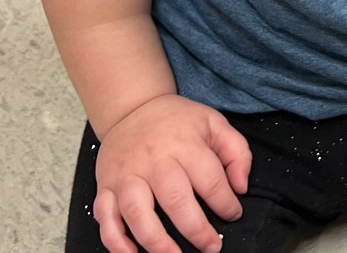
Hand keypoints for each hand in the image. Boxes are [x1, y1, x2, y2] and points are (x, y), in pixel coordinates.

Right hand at [92, 93, 251, 252]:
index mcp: (183, 143)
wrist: (132, 108)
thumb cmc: (176, 121)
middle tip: (211, 247)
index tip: (233, 213)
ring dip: (157, 243)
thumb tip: (241, 187)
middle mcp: (153, 160)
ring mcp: (127, 175)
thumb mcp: (213, 123)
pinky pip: (106, 218)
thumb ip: (236, 152)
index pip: (209, 179)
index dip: (226, 203)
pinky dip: (116, 242)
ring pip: (138, 213)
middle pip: (175, 200)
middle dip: (197, 231)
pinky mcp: (106, 186)